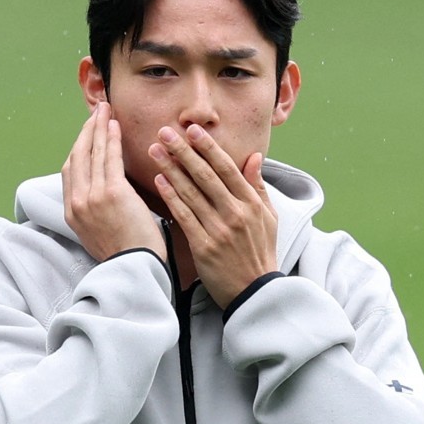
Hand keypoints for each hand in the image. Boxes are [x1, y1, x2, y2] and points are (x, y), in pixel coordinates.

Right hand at [62, 101, 164, 261]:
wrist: (135, 269)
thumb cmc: (126, 256)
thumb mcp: (98, 235)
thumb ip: (94, 212)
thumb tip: (101, 195)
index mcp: (72, 214)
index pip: (69, 172)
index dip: (77, 148)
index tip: (86, 134)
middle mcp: (77, 203)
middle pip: (76, 157)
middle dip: (85, 132)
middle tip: (95, 113)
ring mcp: (92, 197)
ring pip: (91, 153)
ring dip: (98, 128)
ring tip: (105, 110)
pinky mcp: (111, 193)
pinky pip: (109, 158)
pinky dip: (110, 138)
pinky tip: (114, 125)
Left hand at [148, 124, 277, 307]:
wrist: (254, 293)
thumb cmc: (260, 253)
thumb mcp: (269, 218)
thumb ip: (258, 186)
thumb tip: (255, 157)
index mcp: (251, 203)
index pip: (226, 168)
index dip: (208, 147)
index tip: (192, 129)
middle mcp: (236, 213)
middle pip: (205, 175)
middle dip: (183, 151)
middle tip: (165, 132)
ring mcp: (219, 230)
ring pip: (191, 193)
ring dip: (171, 169)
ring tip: (155, 150)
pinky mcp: (204, 247)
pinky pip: (184, 216)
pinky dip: (171, 197)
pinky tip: (159, 181)